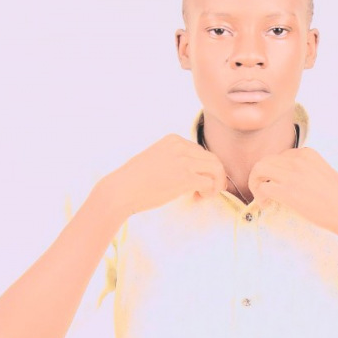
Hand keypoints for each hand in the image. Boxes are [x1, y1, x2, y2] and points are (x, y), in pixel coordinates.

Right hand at [103, 134, 226, 217]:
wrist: (121, 190)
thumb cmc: (135, 180)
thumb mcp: (156, 158)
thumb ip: (174, 159)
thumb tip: (192, 172)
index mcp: (173, 139)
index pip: (201, 151)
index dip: (202, 168)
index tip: (195, 182)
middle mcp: (181, 146)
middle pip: (213, 159)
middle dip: (215, 176)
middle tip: (207, 190)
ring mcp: (184, 161)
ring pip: (217, 169)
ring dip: (216, 184)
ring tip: (205, 194)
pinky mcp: (186, 177)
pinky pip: (210, 183)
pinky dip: (210, 191)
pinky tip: (199, 197)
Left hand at [248, 147, 337, 248]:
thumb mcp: (323, 173)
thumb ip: (306, 171)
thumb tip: (290, 181)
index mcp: (307, 154)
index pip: (280, 156)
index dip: (274, 171)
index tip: (276, 182)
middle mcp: (297, 159)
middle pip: (266, 160)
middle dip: (259, 175)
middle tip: (262, 190)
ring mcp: (291, 174)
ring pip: (259, 170)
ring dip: (255, 183)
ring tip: (261, 197)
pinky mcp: (287, 191)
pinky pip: (262, 187)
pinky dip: (259, 196)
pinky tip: (266, 205)